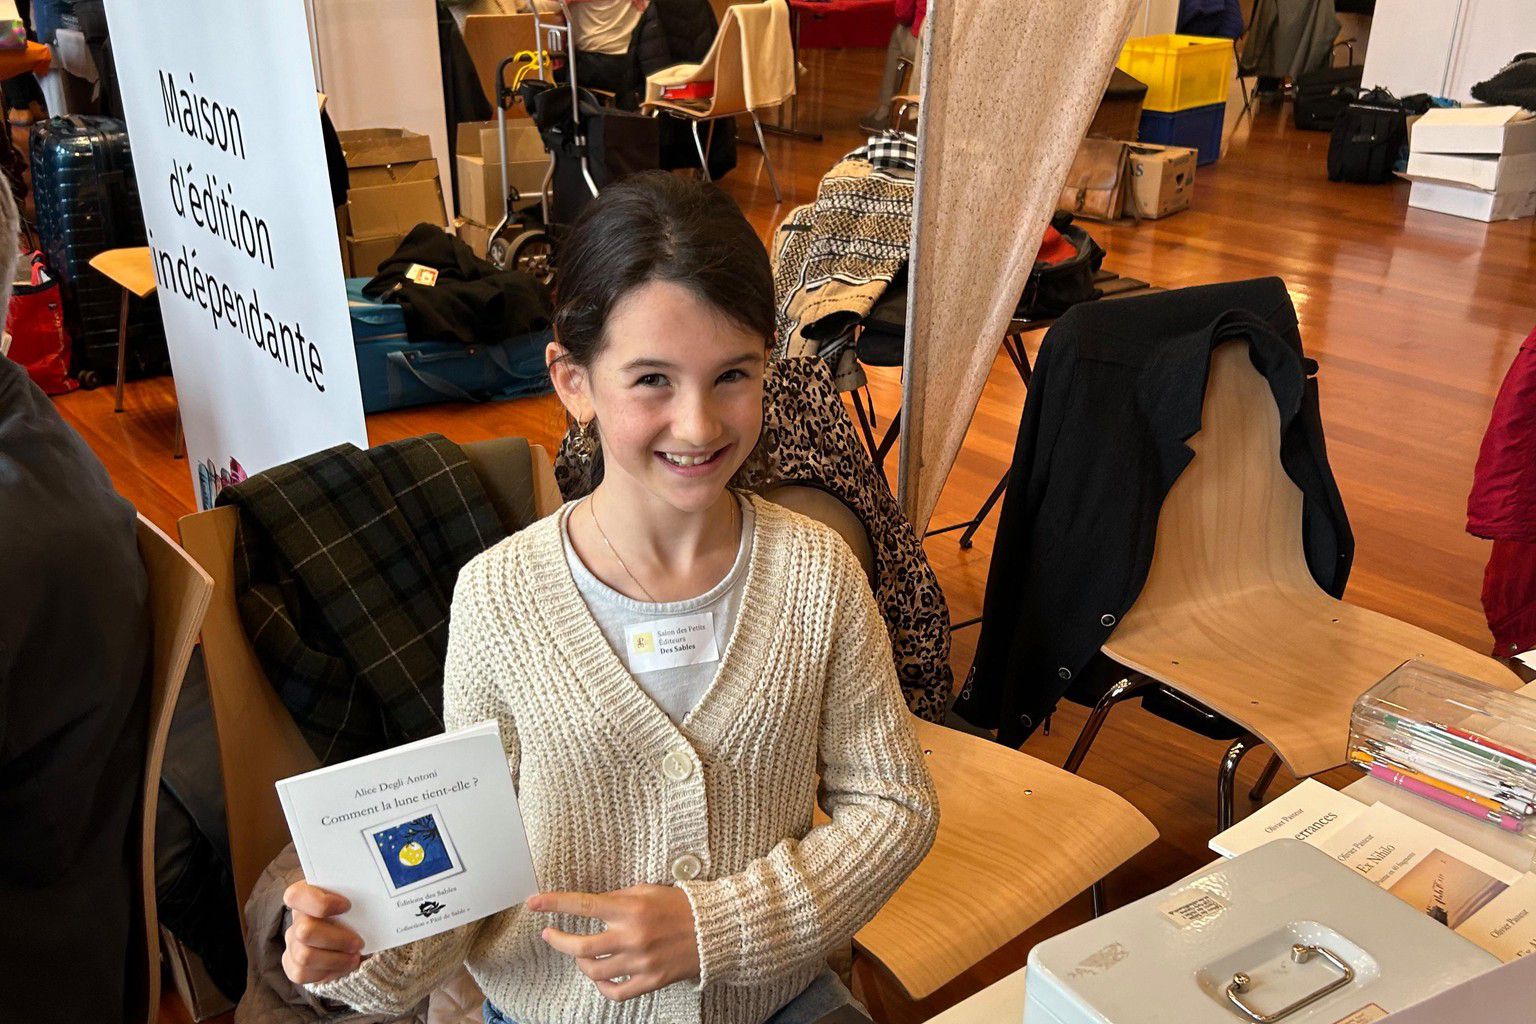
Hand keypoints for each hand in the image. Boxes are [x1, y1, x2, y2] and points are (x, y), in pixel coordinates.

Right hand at [282, 880, 365, 984]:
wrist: (351, 935)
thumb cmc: (355, 912)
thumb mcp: (356, 901)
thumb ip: (357, 898)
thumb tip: (372, 902)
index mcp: (307, 895)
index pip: (297, 895)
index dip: (320, 902)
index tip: (347, 906)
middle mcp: (297, 919)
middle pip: (305, 931)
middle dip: (337, 939)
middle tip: (359, 943)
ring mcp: (292, 943)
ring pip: (305, 956)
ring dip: (335, 959)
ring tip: (354, 957)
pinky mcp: (293, 966)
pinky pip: (302, 974)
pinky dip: (328, 972)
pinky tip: (343, 965)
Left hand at [529, 885, 698, 1001]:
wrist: (713, 930)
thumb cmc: (680, 905)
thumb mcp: (648, 890)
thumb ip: (618, 898)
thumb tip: (591, 907)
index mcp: (631, 908)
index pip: (583, 905)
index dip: (554, 904)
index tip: (534, 902)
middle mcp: (632, 936)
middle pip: (580, 946)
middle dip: (558, 941)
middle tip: (551, 935)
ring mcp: (640, 962)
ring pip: (594, 970)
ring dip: (580, 962)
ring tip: (580, 954)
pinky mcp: (650, 980)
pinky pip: (615, 992)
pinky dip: (601, 985)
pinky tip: (599, 976)